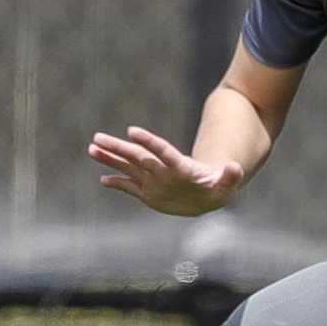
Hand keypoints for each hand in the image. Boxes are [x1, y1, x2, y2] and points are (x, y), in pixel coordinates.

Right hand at [87, 126, 244, 216]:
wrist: (209, 193)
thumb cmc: (219, 186)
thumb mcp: (228, 183)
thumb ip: (230, 175)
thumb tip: (235, 168)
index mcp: (178, 167)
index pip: (161, 151)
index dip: (148, 142)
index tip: (132, 132)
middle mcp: (162, 170)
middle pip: (136, 156)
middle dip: (118, 147)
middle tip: (97, 137)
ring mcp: (153, 180)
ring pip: (128, 167)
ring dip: (110, 159)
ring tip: (92, 149)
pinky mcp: (149, 193)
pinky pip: (130, 187)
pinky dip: (117, 184)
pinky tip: (102, 180)